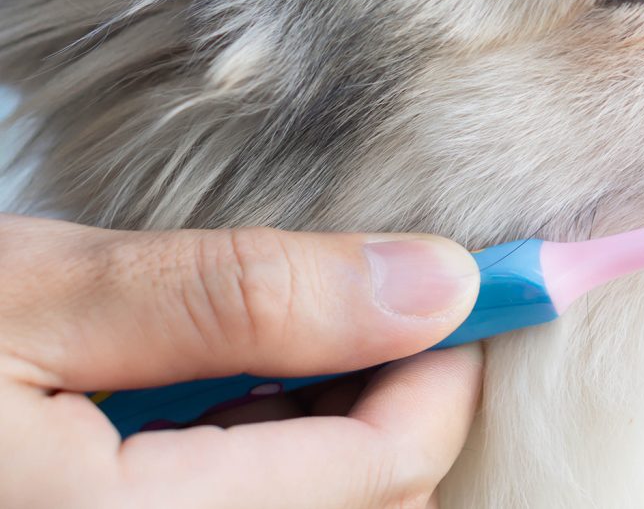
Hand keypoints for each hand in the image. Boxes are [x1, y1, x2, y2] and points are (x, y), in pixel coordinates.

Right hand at [0, 214, 480, 507]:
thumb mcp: (49, 294)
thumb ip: (244, 297)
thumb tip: (434, 281)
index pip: (386, 466)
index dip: (447, 363)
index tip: (473, 278)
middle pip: (374, 499)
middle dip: (405, 390)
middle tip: (391, 291)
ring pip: (327, 506)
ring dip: (345, 414)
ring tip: (306, 328)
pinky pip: (257, 505)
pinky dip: (278, 442)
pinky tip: (239, 382)